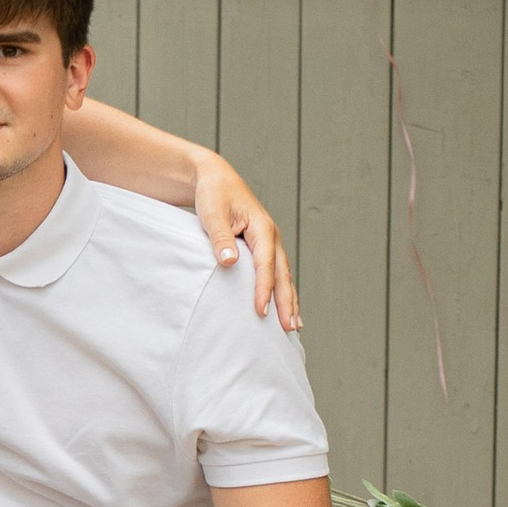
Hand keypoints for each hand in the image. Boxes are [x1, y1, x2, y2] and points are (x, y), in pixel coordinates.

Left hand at [190, 151, 298, 330]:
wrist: (214, 178)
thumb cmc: (213, 194)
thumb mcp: (213, 213)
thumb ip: (221, 238)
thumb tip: (229, 261)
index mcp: (262, 227)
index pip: (265, 265)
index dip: (264, 289)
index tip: (260, 311)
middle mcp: (271, 235)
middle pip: (282, 273)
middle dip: (287, 301)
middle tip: (290, 328)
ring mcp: (269, 241)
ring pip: (283, 274)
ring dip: (289, 299)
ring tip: (294, 324)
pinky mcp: (262, 246)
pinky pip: (276, 271)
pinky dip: (281, 289)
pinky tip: (284, 306)